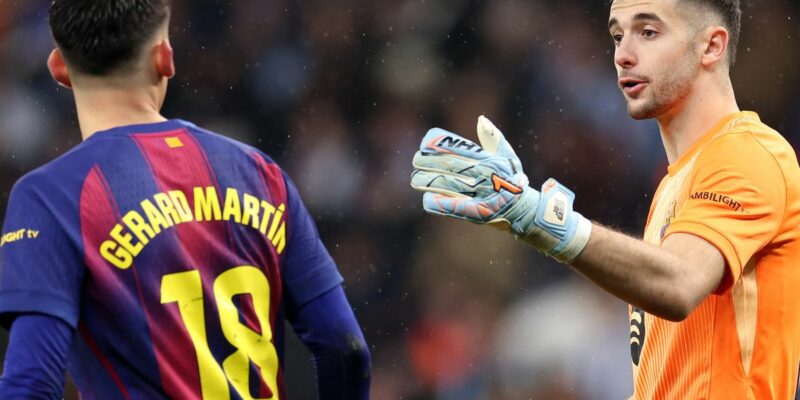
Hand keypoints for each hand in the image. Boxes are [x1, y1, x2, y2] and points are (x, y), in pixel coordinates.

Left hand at [410, 116, 591, 262]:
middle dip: (429, 163)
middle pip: (451, 166)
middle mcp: (486, 175)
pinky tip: (427, 201)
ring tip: (415, 180)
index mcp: (490, 160)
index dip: (440, 146)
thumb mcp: (508, 158)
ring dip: (429, 182)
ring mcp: (483, 194)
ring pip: (450, 185)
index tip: (424, 146)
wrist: (528, 211)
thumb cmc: (514, 182)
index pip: (460, 149)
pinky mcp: (481, 214)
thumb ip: (493, 138)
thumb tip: (481, 119)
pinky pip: (457, 208)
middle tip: (415, 162)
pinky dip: (441, 204)